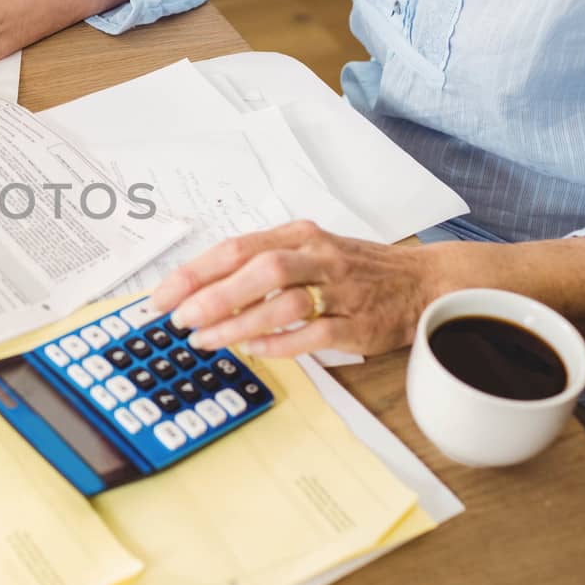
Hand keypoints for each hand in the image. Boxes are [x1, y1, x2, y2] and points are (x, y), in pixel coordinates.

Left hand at [149, 221, 438, 357]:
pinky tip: (253, 349)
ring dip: (238, 322)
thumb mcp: (307, 251)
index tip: (162, 296)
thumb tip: (200, 289)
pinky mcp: (358, 322)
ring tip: (205, 339)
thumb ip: (260, 264)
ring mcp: (340, 289)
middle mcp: (318, 256)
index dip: (194, 272)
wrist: (422, 281)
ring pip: (284, 301)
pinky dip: (280, 342)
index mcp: (298, 235)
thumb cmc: (355, 269)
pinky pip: (315, 333)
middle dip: (212, 295)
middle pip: (259, 269)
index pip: (236, 248)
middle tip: (179, 319)